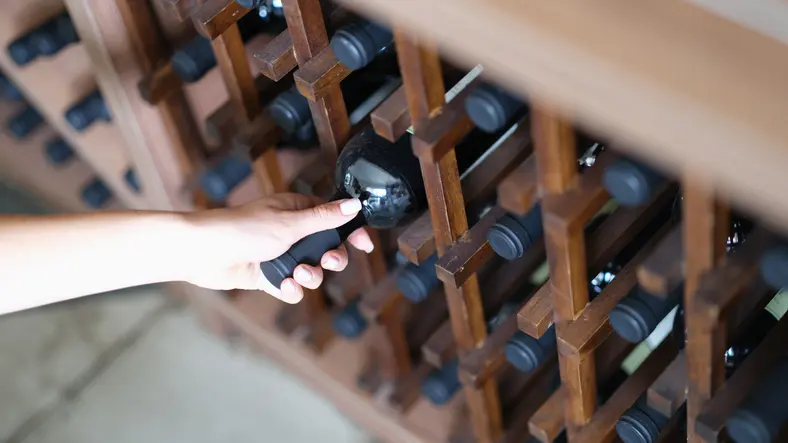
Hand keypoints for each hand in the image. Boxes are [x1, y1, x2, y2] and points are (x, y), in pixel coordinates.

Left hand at [183, 193, 372, 302]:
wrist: (204, 253)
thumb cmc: (243, 229)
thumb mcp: (290, 224)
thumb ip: (325, 218)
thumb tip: (355, 204)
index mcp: (297, 210)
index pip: (334, 219)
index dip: (351, 231)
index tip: (364, 245)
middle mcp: (292, 232)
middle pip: (328, 248)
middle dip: (331, 259)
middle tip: (328, 261)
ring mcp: (281, 254)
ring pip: (312, 271)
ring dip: (310, 276)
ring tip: (298, 274)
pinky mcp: (270, 275)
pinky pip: (292, 287)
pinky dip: (291, 289)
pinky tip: (284, 286)